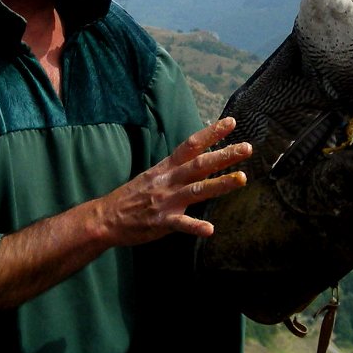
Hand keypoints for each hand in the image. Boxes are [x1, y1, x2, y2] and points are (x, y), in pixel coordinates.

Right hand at [0, 117, 250, 311]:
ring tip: (242, 179)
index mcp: (166, 168)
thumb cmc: (132, 197)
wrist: (105, 217)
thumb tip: (198, 158)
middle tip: (248, 148)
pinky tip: (210, 229)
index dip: (211, 133)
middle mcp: (168, 181)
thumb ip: (176, 169)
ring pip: (196, 189)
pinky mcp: (160, 222)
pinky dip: (195, 226)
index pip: (191, 145)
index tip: (231, 122)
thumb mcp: (153, 175)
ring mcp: (165, 201)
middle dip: (224, 155)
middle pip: (199, 164)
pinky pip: (180, 224)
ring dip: (220, 184)